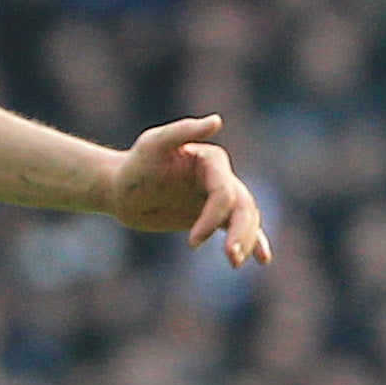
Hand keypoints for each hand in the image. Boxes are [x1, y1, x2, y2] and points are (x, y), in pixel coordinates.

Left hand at [104, 114, 271, 264]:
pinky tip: (262, 258)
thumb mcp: (153, 144)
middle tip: (231, 260)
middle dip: (241, 233)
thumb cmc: (136, 164)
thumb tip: (217, 121)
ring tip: (234, 263)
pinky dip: (254, 241)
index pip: (224, 191)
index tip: (192, 242)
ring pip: (246, 218)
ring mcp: (219, 196)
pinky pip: (239, 226)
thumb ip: (182, 131)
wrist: (123, 189)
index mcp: (211, 159)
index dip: (213, 217)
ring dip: (246, 241)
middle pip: (243, 206)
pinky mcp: (214, 215)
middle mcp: (221, 176)